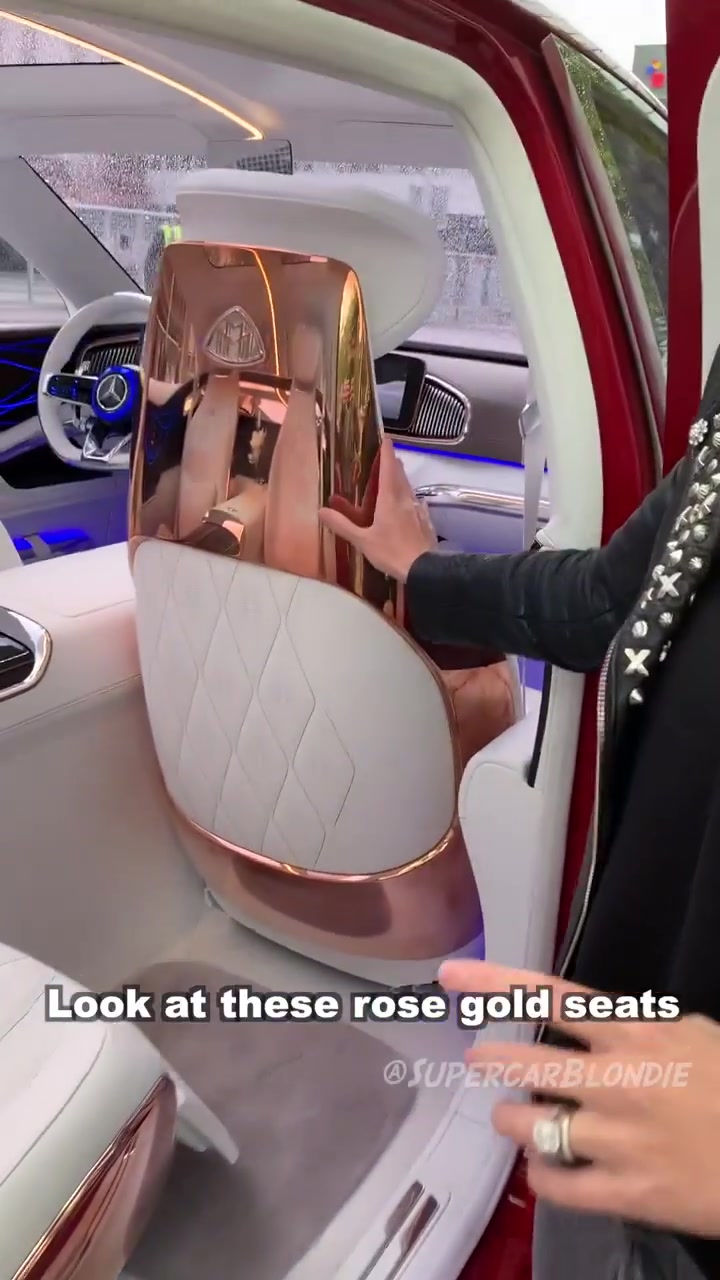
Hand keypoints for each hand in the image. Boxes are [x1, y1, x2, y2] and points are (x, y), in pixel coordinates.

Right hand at [319, 437, 436, 581]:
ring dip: (401, 480)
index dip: (387, 452)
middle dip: (393, 464)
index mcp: (390, 499)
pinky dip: (409, 498)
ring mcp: (418, 510)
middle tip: (386, 457)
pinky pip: (416, 503)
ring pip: (409, 488)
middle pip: (400, 475)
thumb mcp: (363, 541)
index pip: (388, 468)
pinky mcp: (426, 522)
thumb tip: (321, 511)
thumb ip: (342, 525)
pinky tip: (408, 504)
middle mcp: (406, 499)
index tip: (386, 438)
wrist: (425, 569)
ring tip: (394, 478)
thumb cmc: (392, 552)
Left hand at [440, 960, 719, 1237]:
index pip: (551, 998)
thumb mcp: (690, 1034)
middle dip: (494, 1061)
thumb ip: (634, 1028)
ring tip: (511, 1117)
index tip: (451, 977)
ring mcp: (620, 1139)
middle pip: (530, 1065)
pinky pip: (559, 1186)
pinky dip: (542, 1175)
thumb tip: (589, 1026)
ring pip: (533, 1128)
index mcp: (636, 1034)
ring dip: (513, 1121)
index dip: (496, 985)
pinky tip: (543, 1166)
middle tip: (479, 1060)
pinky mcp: (628, 1192)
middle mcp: (618, 1081)